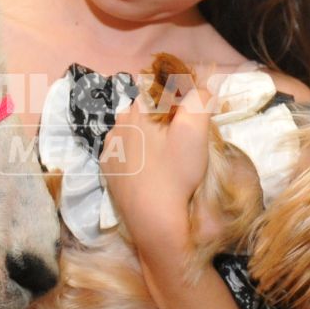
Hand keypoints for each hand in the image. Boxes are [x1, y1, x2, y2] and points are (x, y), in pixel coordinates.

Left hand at [102, 87, 211, 254]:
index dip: (178, 100)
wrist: (153, 219)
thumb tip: (202, 89)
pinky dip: (137, 155)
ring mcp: (109, 147)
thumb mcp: (195, 132)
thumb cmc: (175, 173)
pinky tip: (150, 169)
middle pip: (146, 110)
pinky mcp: (107, 168)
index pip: (160, 89)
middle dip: (163, 119)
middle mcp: (117, 123)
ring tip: (166, 158)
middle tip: (180, 141)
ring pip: (134, 130)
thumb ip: (200, 100)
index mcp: (136, 109)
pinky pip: (124, 151)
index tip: (189, 120)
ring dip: (149, 136)